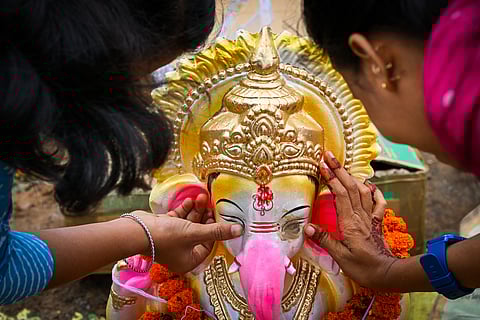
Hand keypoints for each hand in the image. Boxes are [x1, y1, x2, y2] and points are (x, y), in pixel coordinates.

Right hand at [132, 194, 242, 273]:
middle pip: (200, 232)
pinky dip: (185, 210)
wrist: (136, 231)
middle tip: (209, 202)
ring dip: (196, 210)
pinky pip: (179, 220)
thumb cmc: (166, 236)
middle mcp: (181, 252)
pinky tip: (190, 200)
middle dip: (205, 216)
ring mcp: (172, 240)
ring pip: (189, 224)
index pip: (209, 244)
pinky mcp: (164, 229)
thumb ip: (218, 231)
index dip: (215, 229)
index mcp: (190, 260)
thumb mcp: (195, 233)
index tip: (218, 214)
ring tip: (201, 197)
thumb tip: (240, 231)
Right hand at [304, 151, 396, 288]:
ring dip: (353, 177)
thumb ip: (324, 239)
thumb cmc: (362, 268)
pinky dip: (374, 191)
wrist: (387, 274)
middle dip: (340, 169)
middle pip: (351, 187)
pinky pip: (378, 203)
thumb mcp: (340, 257)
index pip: (340, 194)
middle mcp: (361, 216)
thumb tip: (307, 226)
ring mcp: (370, 218)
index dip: (331, 178)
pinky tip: (370, 185)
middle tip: (329, 156)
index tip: (322, 165)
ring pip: (363, 191)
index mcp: (349, 223)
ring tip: (343, 167)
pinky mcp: (377, 223)